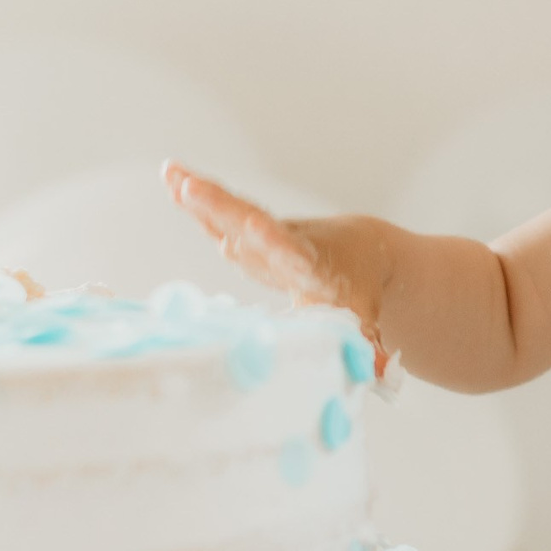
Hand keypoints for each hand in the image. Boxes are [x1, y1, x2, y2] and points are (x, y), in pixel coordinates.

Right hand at [162, 162, 391, 373]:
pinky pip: (221, 214)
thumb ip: (369, 345)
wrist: (362, 254)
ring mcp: (267, 234)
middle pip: (254, 225)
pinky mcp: (250, 229)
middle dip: (224, 209)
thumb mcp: (364, 319)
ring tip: (174, 176)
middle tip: (194, 189)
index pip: (294, 256)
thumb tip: (381, 376)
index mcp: (314, 269)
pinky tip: (170, 174)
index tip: (257, 227)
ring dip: (204, 197)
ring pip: (234, 214)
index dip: (276, 244)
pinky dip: (195, 197)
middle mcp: (287, 244)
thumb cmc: (358, 295)